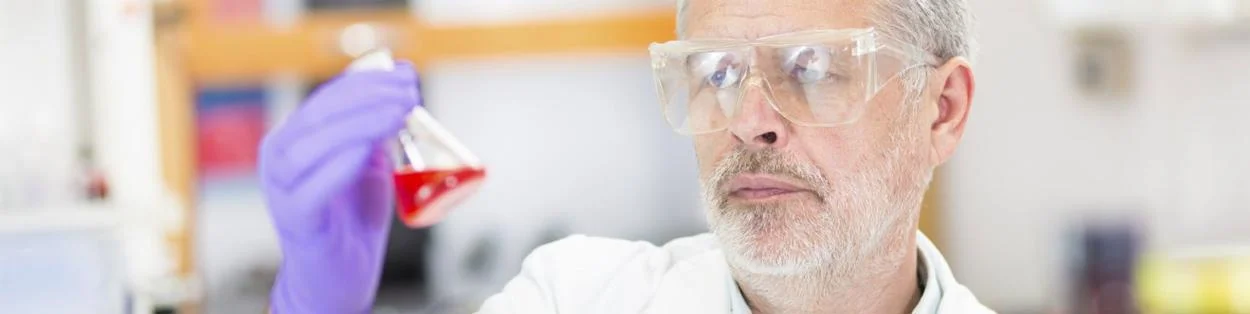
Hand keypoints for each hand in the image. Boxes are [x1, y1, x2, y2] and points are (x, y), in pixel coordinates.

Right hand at [260, 62, 419, 313]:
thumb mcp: (367, 163)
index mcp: (295, 138)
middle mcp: (280, 158)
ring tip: (397, 114)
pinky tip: (365, 151)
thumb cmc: (351, 219)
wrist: (339, 275)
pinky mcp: (294, 219)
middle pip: (318, 115)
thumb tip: (399, 87)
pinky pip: (310, 188)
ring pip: (310, 146)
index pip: (327, 98)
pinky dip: (338, 165)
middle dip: (367, 97)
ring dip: (357, 124)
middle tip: (407, 93)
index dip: (367, 82)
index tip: (405, 74)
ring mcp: (281, 188)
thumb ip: (374, 130)